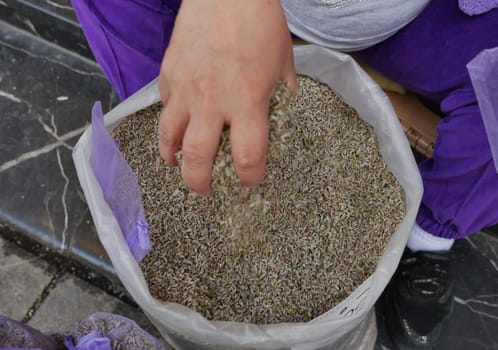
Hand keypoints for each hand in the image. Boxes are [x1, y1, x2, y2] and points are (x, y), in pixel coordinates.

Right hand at [158, 0, 295, 195]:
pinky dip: (168, 121)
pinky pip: (164, 107)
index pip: (247, 158)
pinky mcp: (167, 74)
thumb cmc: (261, 24)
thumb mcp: (284, 64)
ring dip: (173, 157)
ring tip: (177, 163)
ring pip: (168, 138)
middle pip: (198, 159)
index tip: (250, 180)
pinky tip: (174, 122)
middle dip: (200, 183)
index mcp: (247, 103)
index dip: (250, 177)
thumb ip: (280, 95)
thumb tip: (278, 111)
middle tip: (205, 188)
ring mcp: (185, 89)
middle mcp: (212, 103)